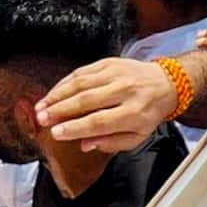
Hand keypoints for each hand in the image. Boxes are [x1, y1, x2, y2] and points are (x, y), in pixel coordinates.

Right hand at [34, 57, 176, 153]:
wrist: (165, 83)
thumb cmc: (149, 113)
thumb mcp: (138, 137)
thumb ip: (111, 143)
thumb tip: (84, 144)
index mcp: (134, 113)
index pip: (99, 121)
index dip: (75, 128)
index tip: (57, 133)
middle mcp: (125, 90)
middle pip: (86, 100)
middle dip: (60, 110)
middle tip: (42, 119)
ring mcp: (116, 73)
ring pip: (81, 83)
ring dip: (57, 95)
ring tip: (41, 107)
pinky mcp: (109, 62)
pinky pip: (82, 72)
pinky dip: (64, 83)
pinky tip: (53, 93)